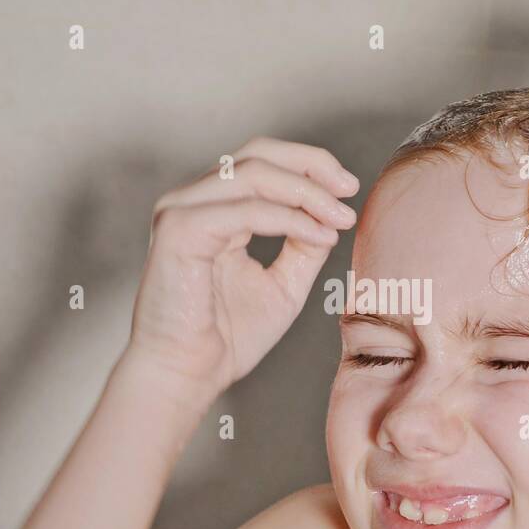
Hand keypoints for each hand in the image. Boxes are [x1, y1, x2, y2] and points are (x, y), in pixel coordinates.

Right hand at [127, 137, 358, 400]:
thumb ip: (303, 247)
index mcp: (212, 210)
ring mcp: (180, 212)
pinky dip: (289, 219)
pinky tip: (320, 235)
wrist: (187, 375)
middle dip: (311, 164)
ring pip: (252, 174)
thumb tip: (332, 215)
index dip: (308, 165)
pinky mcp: (179, 230)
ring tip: (339, 217)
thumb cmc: (225, 337)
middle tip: (349, 190)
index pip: (261, 163)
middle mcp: (192, 202)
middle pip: (256, 153)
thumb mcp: (282, 284)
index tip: (349, 189)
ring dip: (306, 192)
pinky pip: (246, 211)